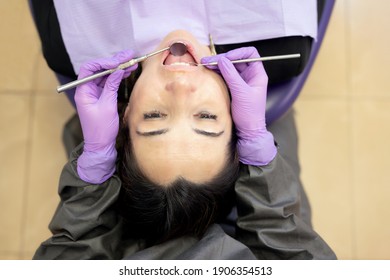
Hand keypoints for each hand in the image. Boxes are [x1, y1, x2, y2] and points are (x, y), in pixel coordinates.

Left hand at [75, 50, 136, 182]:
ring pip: (105, 75)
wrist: (100, 146)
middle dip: (114, 62)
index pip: (90, 69)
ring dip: (118, 68)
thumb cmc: (101, 129)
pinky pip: (109, 83)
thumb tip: (118, 71)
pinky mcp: (102, 97)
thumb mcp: (107, 106)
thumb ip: (111, 86)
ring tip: (132, 62)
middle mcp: (87, 90)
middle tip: (129, 56)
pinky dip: (118, 77)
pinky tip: (127, 72)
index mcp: (83, 91)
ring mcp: (94, 93)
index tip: (118, 62)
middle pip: (99, 70)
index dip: (104, 62)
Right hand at [201, 47, 275, 164]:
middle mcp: (250, 75)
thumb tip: (222, 60)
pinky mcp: (233, 88)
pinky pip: (225, 76)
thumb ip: (232, 75)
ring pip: (229, 67)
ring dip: (218, 65)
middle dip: (223, 59)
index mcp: (257, 74)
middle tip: (208, 61)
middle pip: (236, 60)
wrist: (248, 131)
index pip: (250, 54)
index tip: (226, 58)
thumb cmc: (250, 113)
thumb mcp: (241, 93)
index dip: (238, 53)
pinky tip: (209, 72)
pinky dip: (217, 73)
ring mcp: (241, 81)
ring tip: (205, 65)